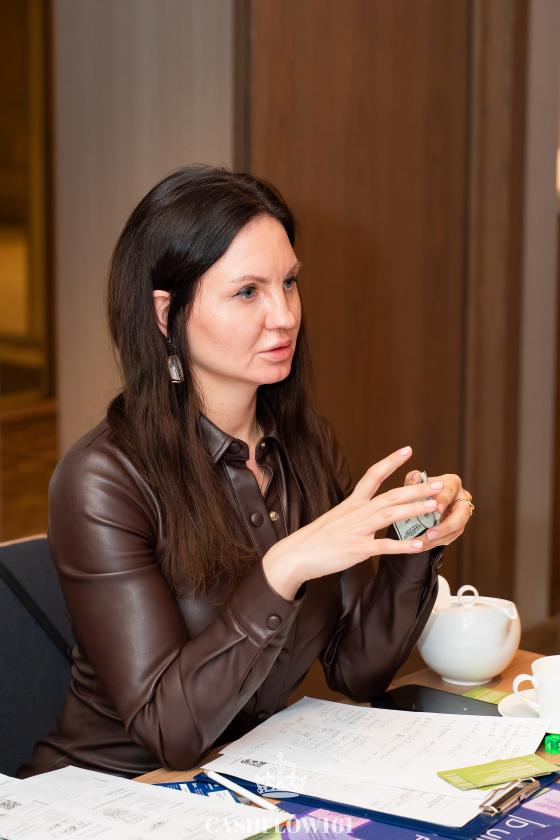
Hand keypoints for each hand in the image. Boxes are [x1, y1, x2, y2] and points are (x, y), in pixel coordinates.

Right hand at [263, 446, 443, 599]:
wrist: (296, 553)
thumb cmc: (315, 538)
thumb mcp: (336, 518)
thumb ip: (355, 514)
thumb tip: (369, 512)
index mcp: (352, 503)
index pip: (373, 475)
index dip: (391, 462)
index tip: (408, 450)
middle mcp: (357, 512)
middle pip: (391, 494)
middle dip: (417, 488)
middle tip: (439, 483)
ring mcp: (358, 530)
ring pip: (391, 515)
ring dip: (415, 509)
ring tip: (436, 506)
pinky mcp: (357, 549)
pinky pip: (384, 546)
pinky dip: (402, 546)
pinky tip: (419, 545)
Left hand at [404, 470, 472, 547]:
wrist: (423, 502)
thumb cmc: (419, 491)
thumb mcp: (414, 485)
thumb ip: (413, 481)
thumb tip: (414, 475)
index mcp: (452, 483)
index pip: (450, 491)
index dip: (443, 500)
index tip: (437, 509)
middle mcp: (462, 499)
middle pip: (460, 515)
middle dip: (445, 526)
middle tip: (430, 534)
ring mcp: (462, 515)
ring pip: (456, 530)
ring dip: (439, 538)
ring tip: (422, 543)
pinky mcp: (457, 528)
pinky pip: (450, 538)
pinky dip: (435, 543)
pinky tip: (422, 546)